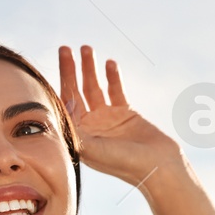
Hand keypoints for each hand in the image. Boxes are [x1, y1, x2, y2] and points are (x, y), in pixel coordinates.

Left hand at [57, 45, 183, 188]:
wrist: (158, 166)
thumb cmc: (124, 164)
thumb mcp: (95, 150)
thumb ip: (76, 134)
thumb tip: (58, 117)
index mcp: (78, 135)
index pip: (63, 104)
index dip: (59, 83)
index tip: (56, 65)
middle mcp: (89, 126)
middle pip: (76, 92)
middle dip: (70, 70)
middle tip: (65, 48)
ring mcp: (106, 119)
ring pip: (94, 88)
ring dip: (90, 68)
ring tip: (86, 48)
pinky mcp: (125, 113)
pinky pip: (115, 90)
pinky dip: (112, 77)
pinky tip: (109, 63)